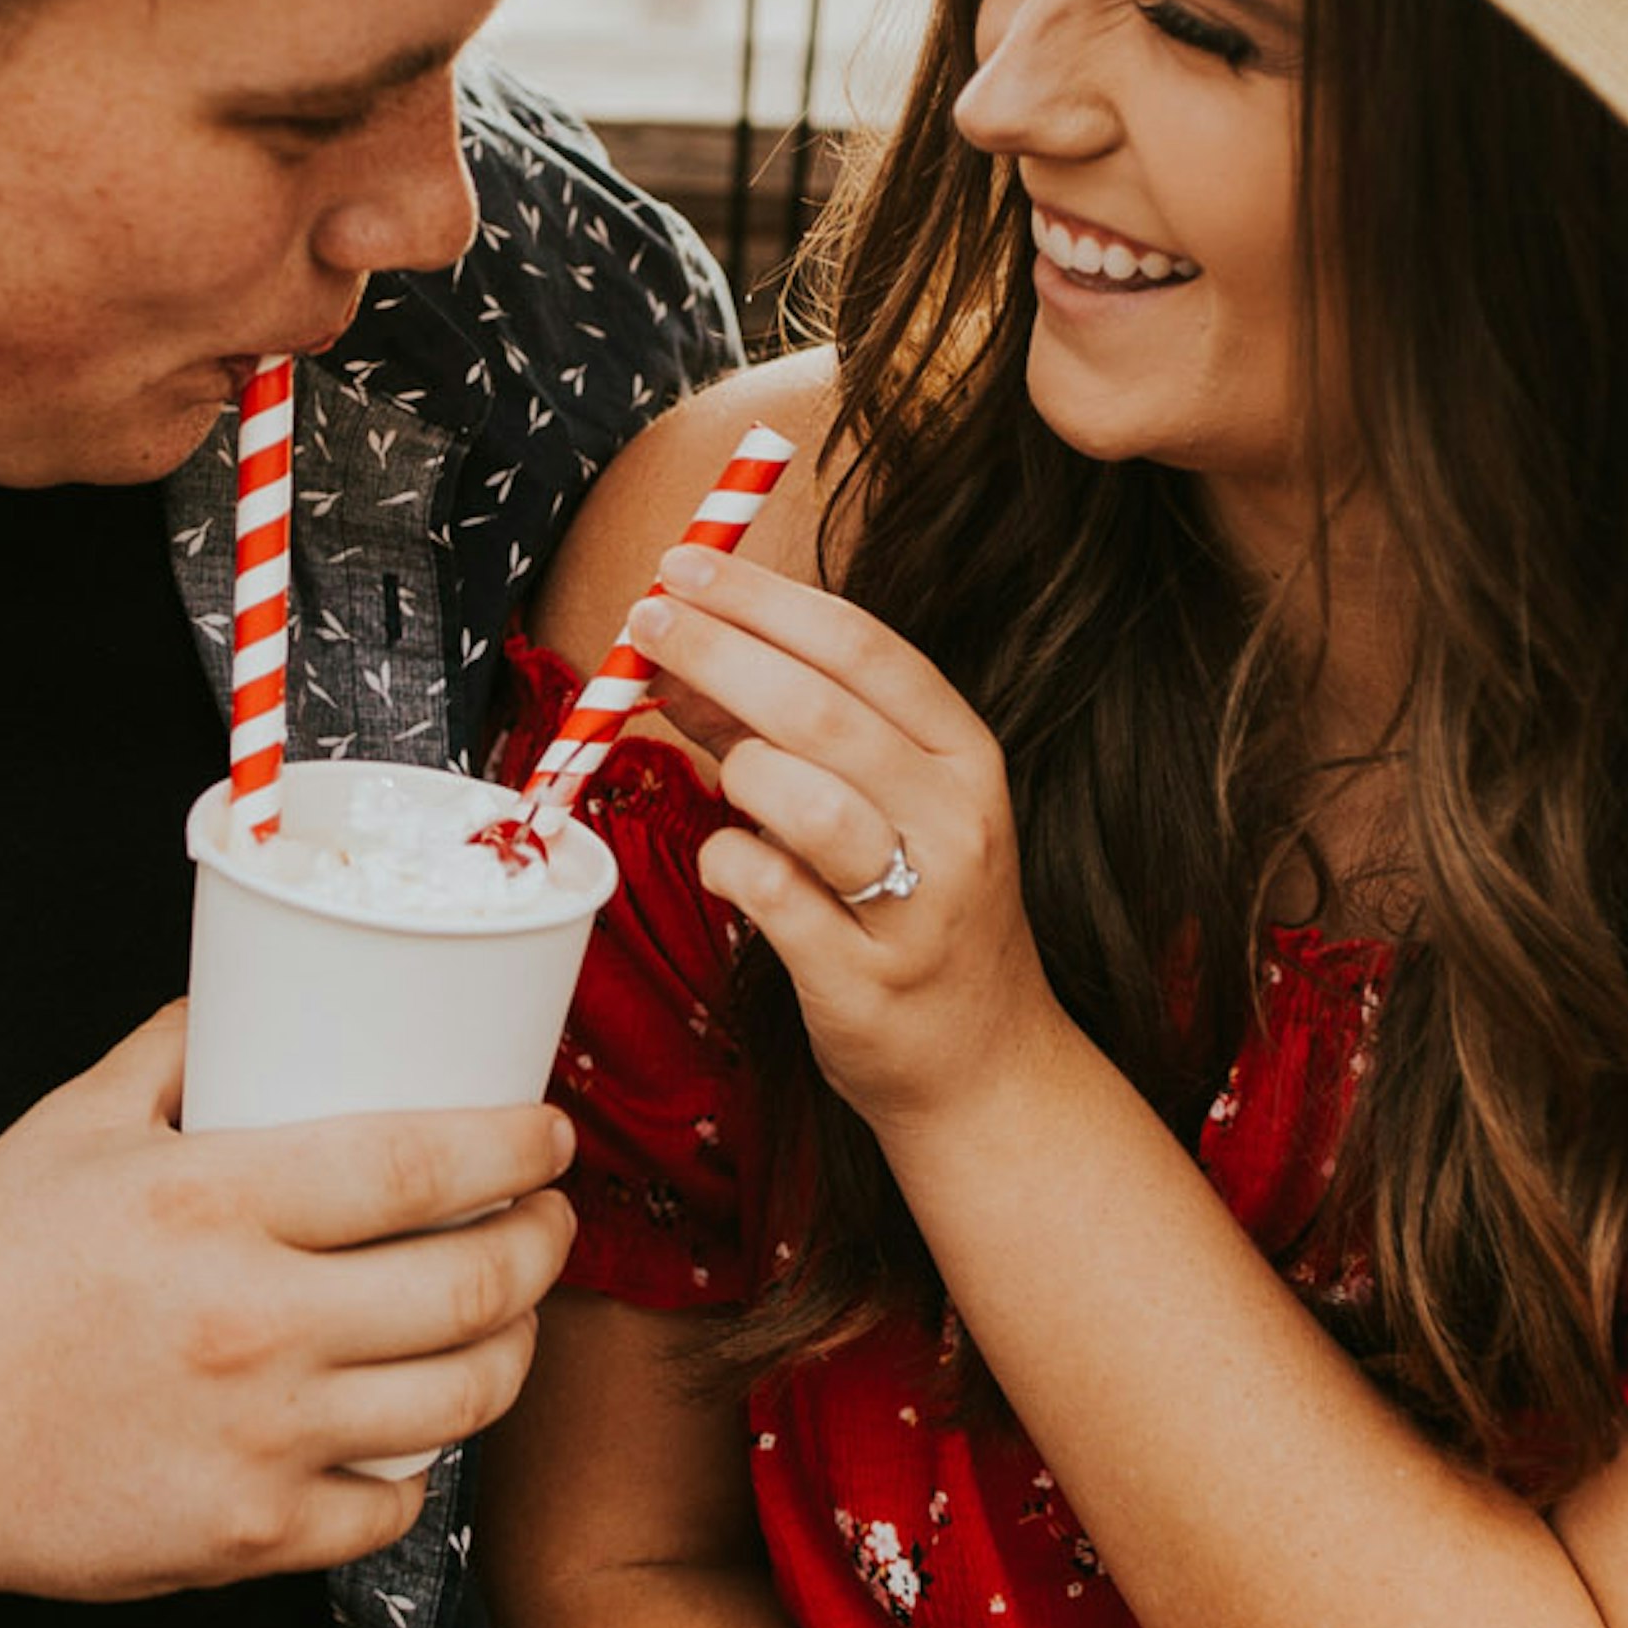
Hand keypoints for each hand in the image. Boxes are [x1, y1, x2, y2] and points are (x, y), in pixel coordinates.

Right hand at [0, 1009, 578, 1602]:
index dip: (515, 1146)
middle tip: (549, 1221)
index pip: (421, 1161)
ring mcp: (257, 1440)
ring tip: (507, 1316)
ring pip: (461, 1400)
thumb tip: (257, 990)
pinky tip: (412, 1425)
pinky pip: (391, 1509)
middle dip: (544, 1245)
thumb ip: (175, 1052)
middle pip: (473, 1286)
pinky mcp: (247, 1537)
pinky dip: (421, 1466)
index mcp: (210, 1205)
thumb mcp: (66, 1127)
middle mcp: (250, 1324)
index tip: (548, 1136)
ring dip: (513, 1351)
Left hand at [628, 542, 1061, 1133]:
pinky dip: (728, 864)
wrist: (985, 1062)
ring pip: (806, 800)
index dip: (765, 599)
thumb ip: (782, 731)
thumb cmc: (916, 911)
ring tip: (711, 766)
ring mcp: (919, 903)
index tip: (685, 565)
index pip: (864, 647)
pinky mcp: (868, 979)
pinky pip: (771, 895)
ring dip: (736, 768)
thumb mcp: (878, 804)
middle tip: (643, 620)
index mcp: (964, 754)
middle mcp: (956, 818)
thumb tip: (680, 656)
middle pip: (823, 710)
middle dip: (719, 651)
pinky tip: (728, 862)